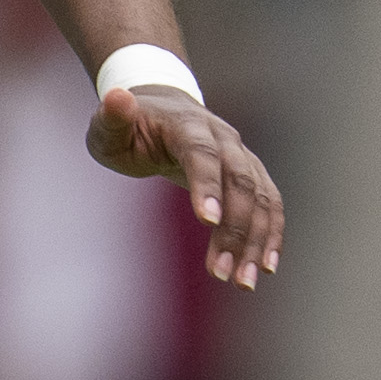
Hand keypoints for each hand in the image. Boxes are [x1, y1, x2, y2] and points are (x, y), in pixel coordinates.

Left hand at [91, 83, 284, 288]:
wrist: (163, 109)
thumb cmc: (129, 127)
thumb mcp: (109, 125)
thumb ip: (112, 117)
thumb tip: (116, 97)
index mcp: (187, 125)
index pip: (201, 154)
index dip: (206, 184)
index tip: (207, 221)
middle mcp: (224, 138)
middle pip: (238, 181)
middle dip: (234, 228)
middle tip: (220, 273)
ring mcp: (241, 155)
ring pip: (260, 196)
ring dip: (257, 239)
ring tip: (245, 282)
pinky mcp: (250, 174)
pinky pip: (269, 203)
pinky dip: (272, 233)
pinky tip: (267, 267)